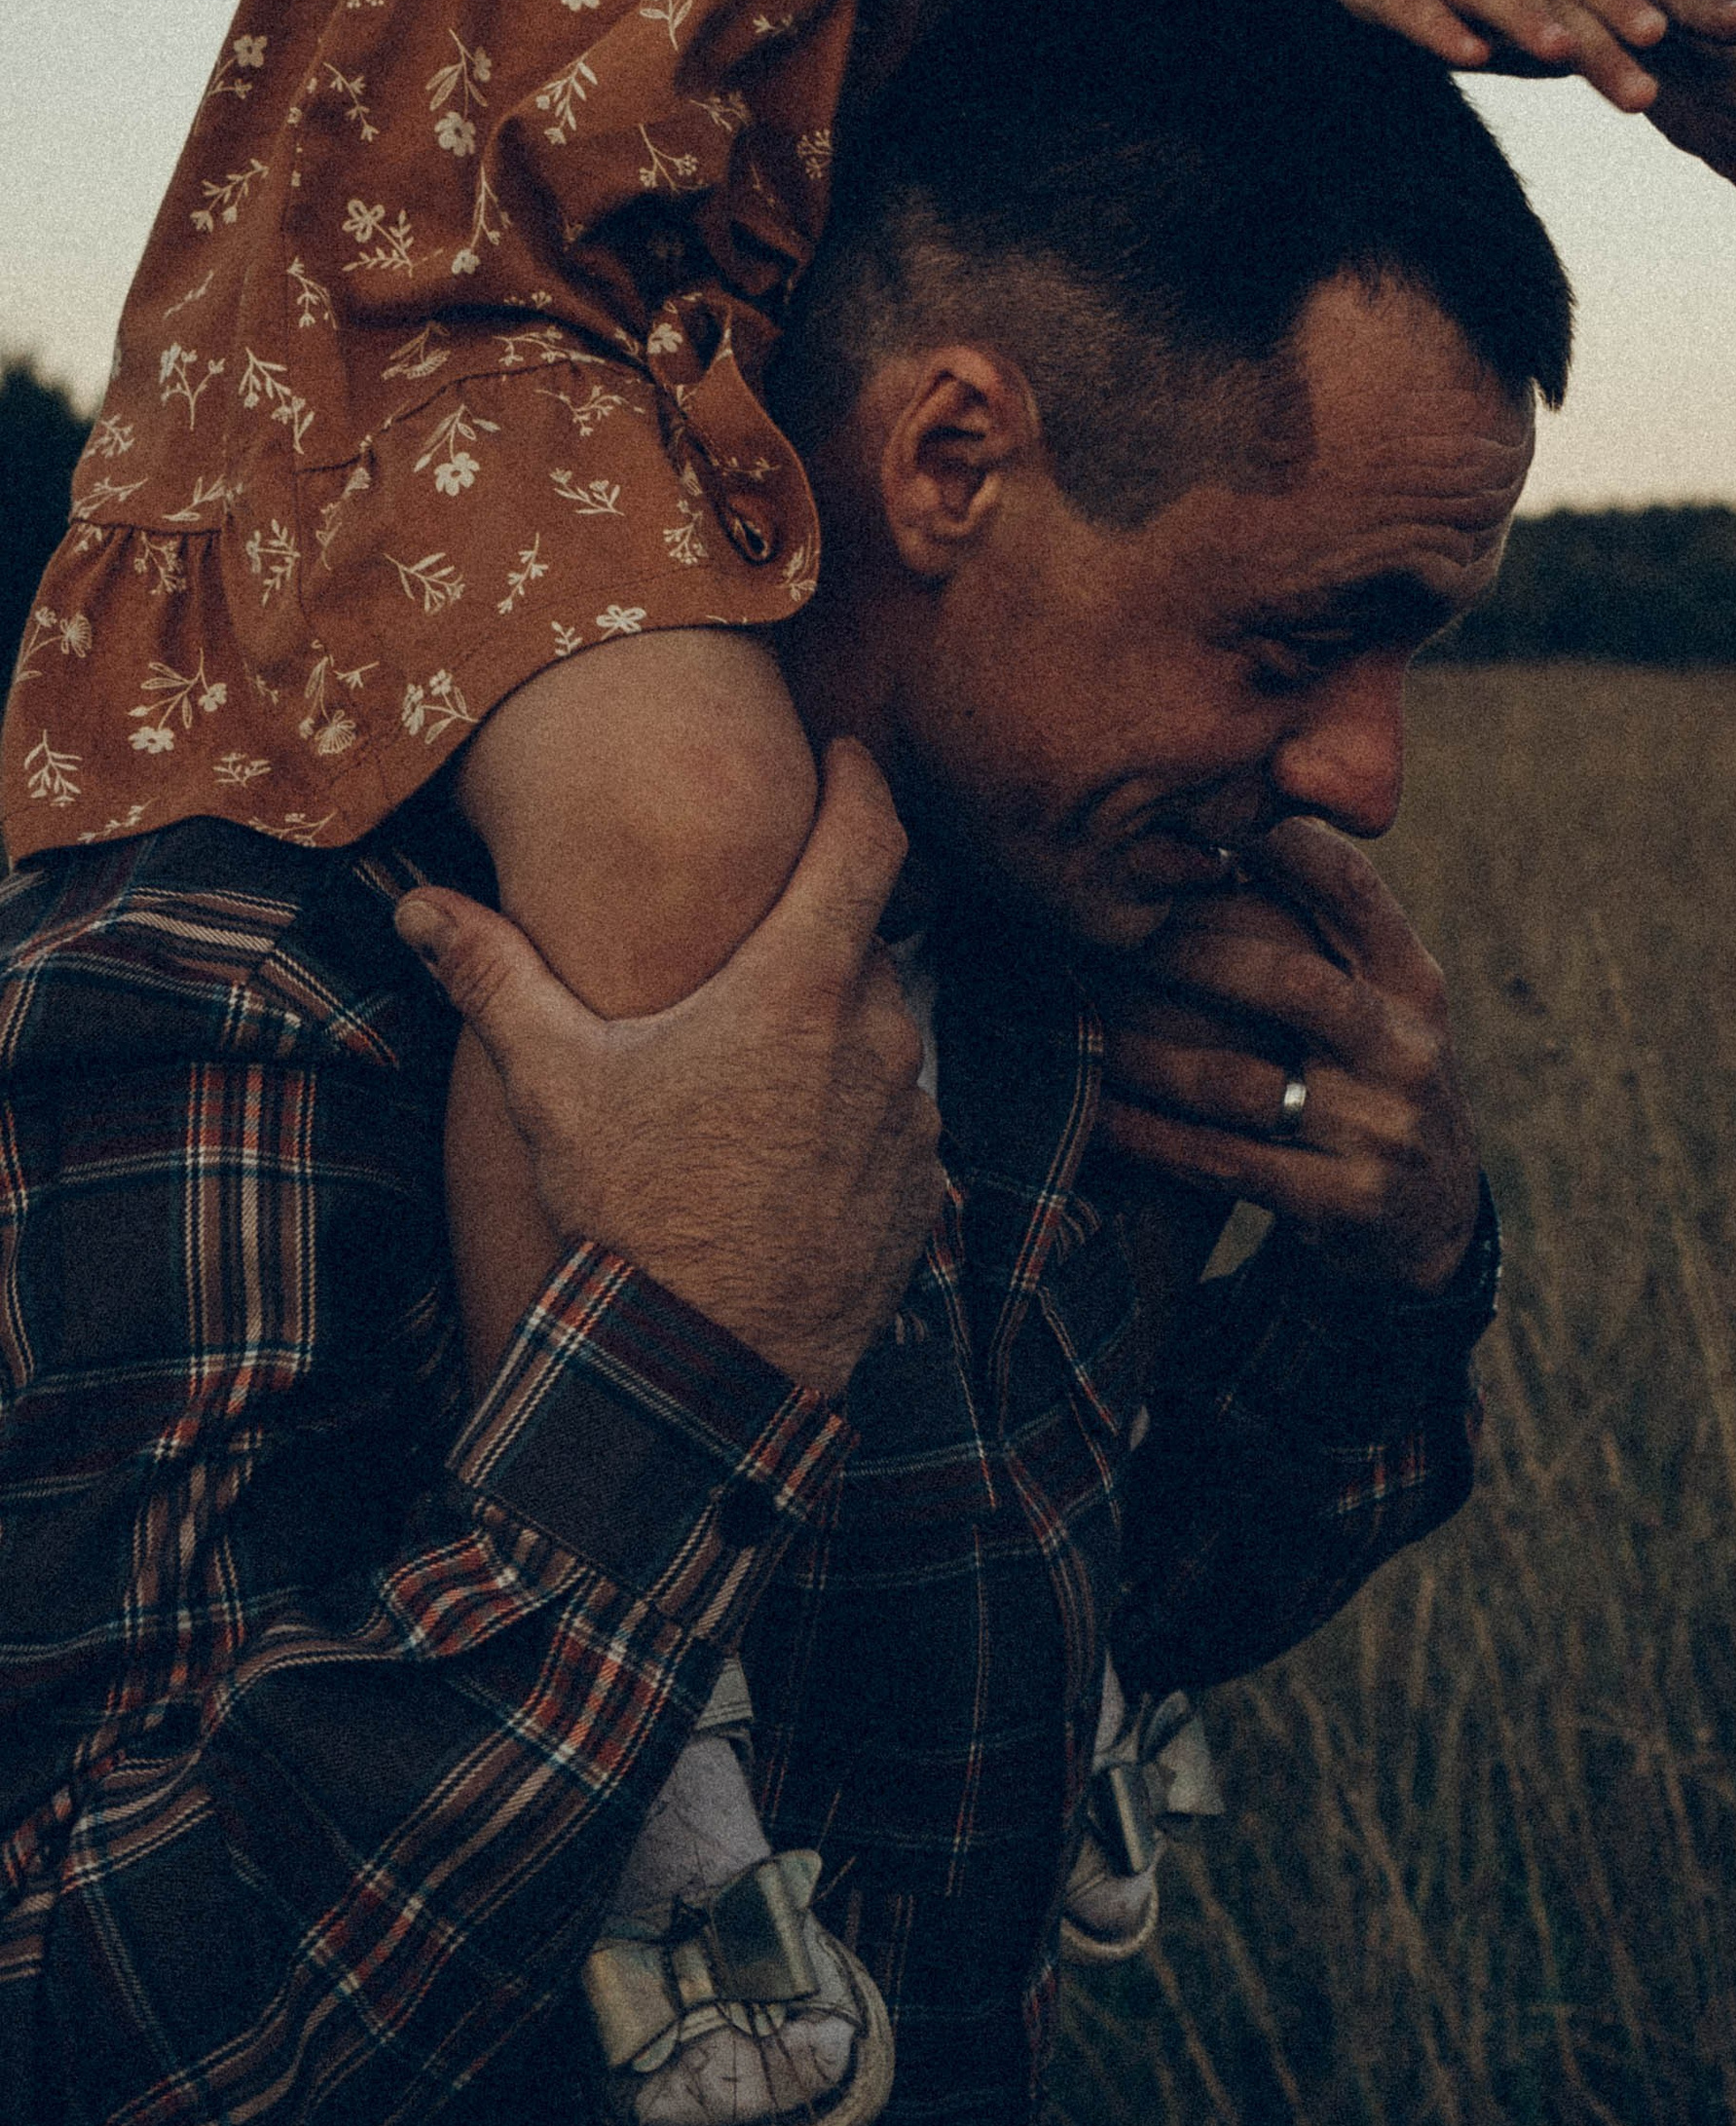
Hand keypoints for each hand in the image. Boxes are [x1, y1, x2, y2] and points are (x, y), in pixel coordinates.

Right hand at [395, 740, 942, 1396]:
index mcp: (800, 987)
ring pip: (883, 1035)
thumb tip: (421, 907)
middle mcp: (879, 1037)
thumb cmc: (633, 1214)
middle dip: (813, 939)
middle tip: (747, 956)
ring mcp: (912, 1117)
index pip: (869, 839)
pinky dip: (851, 1118)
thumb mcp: (555, 1084)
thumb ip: (497, 978)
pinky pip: (896, 1121)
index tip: (845, 754)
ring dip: (831, 1035)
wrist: (705, 1371)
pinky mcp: (926, 1188)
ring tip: (748, 1080)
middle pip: (863, 945)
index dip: (861, 783)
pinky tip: (781, 1158)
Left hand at [1092, 821, 1481, 1293]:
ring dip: (1146, 1050)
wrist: (1428, 1223)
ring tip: (1080, 1015)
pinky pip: (1223, 1163)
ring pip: (1242, 1081)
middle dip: (1187, 949)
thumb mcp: (1382, 1002)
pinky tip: (1094, 1111)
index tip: (1194, 818)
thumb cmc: (1370, 1079)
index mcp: (1415, 983)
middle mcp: (1406, 1050)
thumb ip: (1324, 931)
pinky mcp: (1342, 1205)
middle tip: (1107, 927)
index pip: (1352, 891)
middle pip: (1288, 982)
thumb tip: (1215, 828)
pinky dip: (1151, 1137)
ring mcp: (1379, 1132)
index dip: (1274, 845)